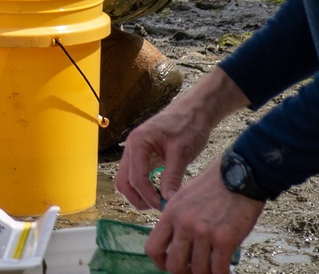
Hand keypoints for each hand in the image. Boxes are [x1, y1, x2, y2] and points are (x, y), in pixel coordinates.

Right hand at [116, 69, 247, 209]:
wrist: (194, 111)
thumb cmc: (188, 125)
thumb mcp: (182, 152)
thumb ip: (172, 176)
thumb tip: (167, 201)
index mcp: (138, 142)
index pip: (135, 177)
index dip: (147, 196)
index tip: (164, 207)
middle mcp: (132, 147)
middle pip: (124, 181)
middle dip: (138, 198)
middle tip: (159, 207)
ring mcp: (136, 151)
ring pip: (127, 180)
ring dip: (139, 195)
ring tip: (160, 201)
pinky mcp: (143, 156)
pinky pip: (136, 176)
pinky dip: (144, 188)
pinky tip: (160, 192)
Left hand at [145, 160, 263, 273]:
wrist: (238, 175)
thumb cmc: (213, 186)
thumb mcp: (184, 197)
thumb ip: (176, 219)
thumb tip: (174, 244)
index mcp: (171, 212)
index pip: (152, 248)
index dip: (160, 263)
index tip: (170, 265)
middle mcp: (183, 223)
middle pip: (174, 266)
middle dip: (184, 272)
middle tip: (194, 270)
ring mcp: (203, 232)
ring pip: (198, 271)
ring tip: (212, 269)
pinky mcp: (224, 239)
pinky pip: (219, 271)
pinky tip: (225, 271)